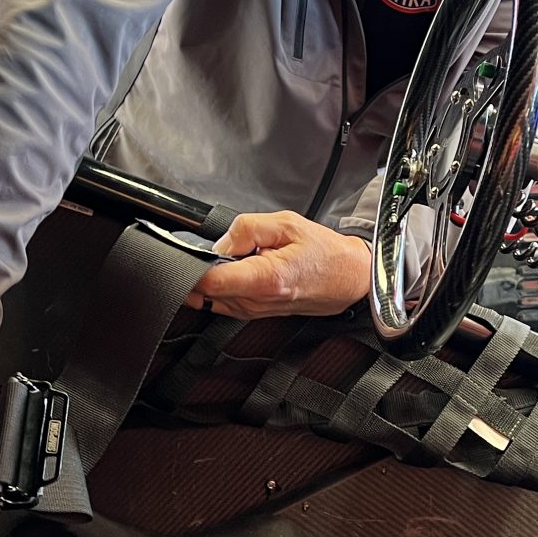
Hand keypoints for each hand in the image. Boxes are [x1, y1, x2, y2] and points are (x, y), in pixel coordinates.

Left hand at [185, 211, 370, 319]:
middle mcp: (258, 301)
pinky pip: (222, 303)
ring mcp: (255, 311)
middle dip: (198, 270)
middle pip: (204, 293)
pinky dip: (218, 288)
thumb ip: (246, 228)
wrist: (349, 278)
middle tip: (208, 250)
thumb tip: (218, 244)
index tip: (189, 251)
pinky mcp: (255, 313)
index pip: (210, 282)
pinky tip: (231, 270)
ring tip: (227, 258)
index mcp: (266, 278)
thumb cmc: (325, 252)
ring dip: (209, 280)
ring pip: (210, 300)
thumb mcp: (286, 223)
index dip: (192, 265)